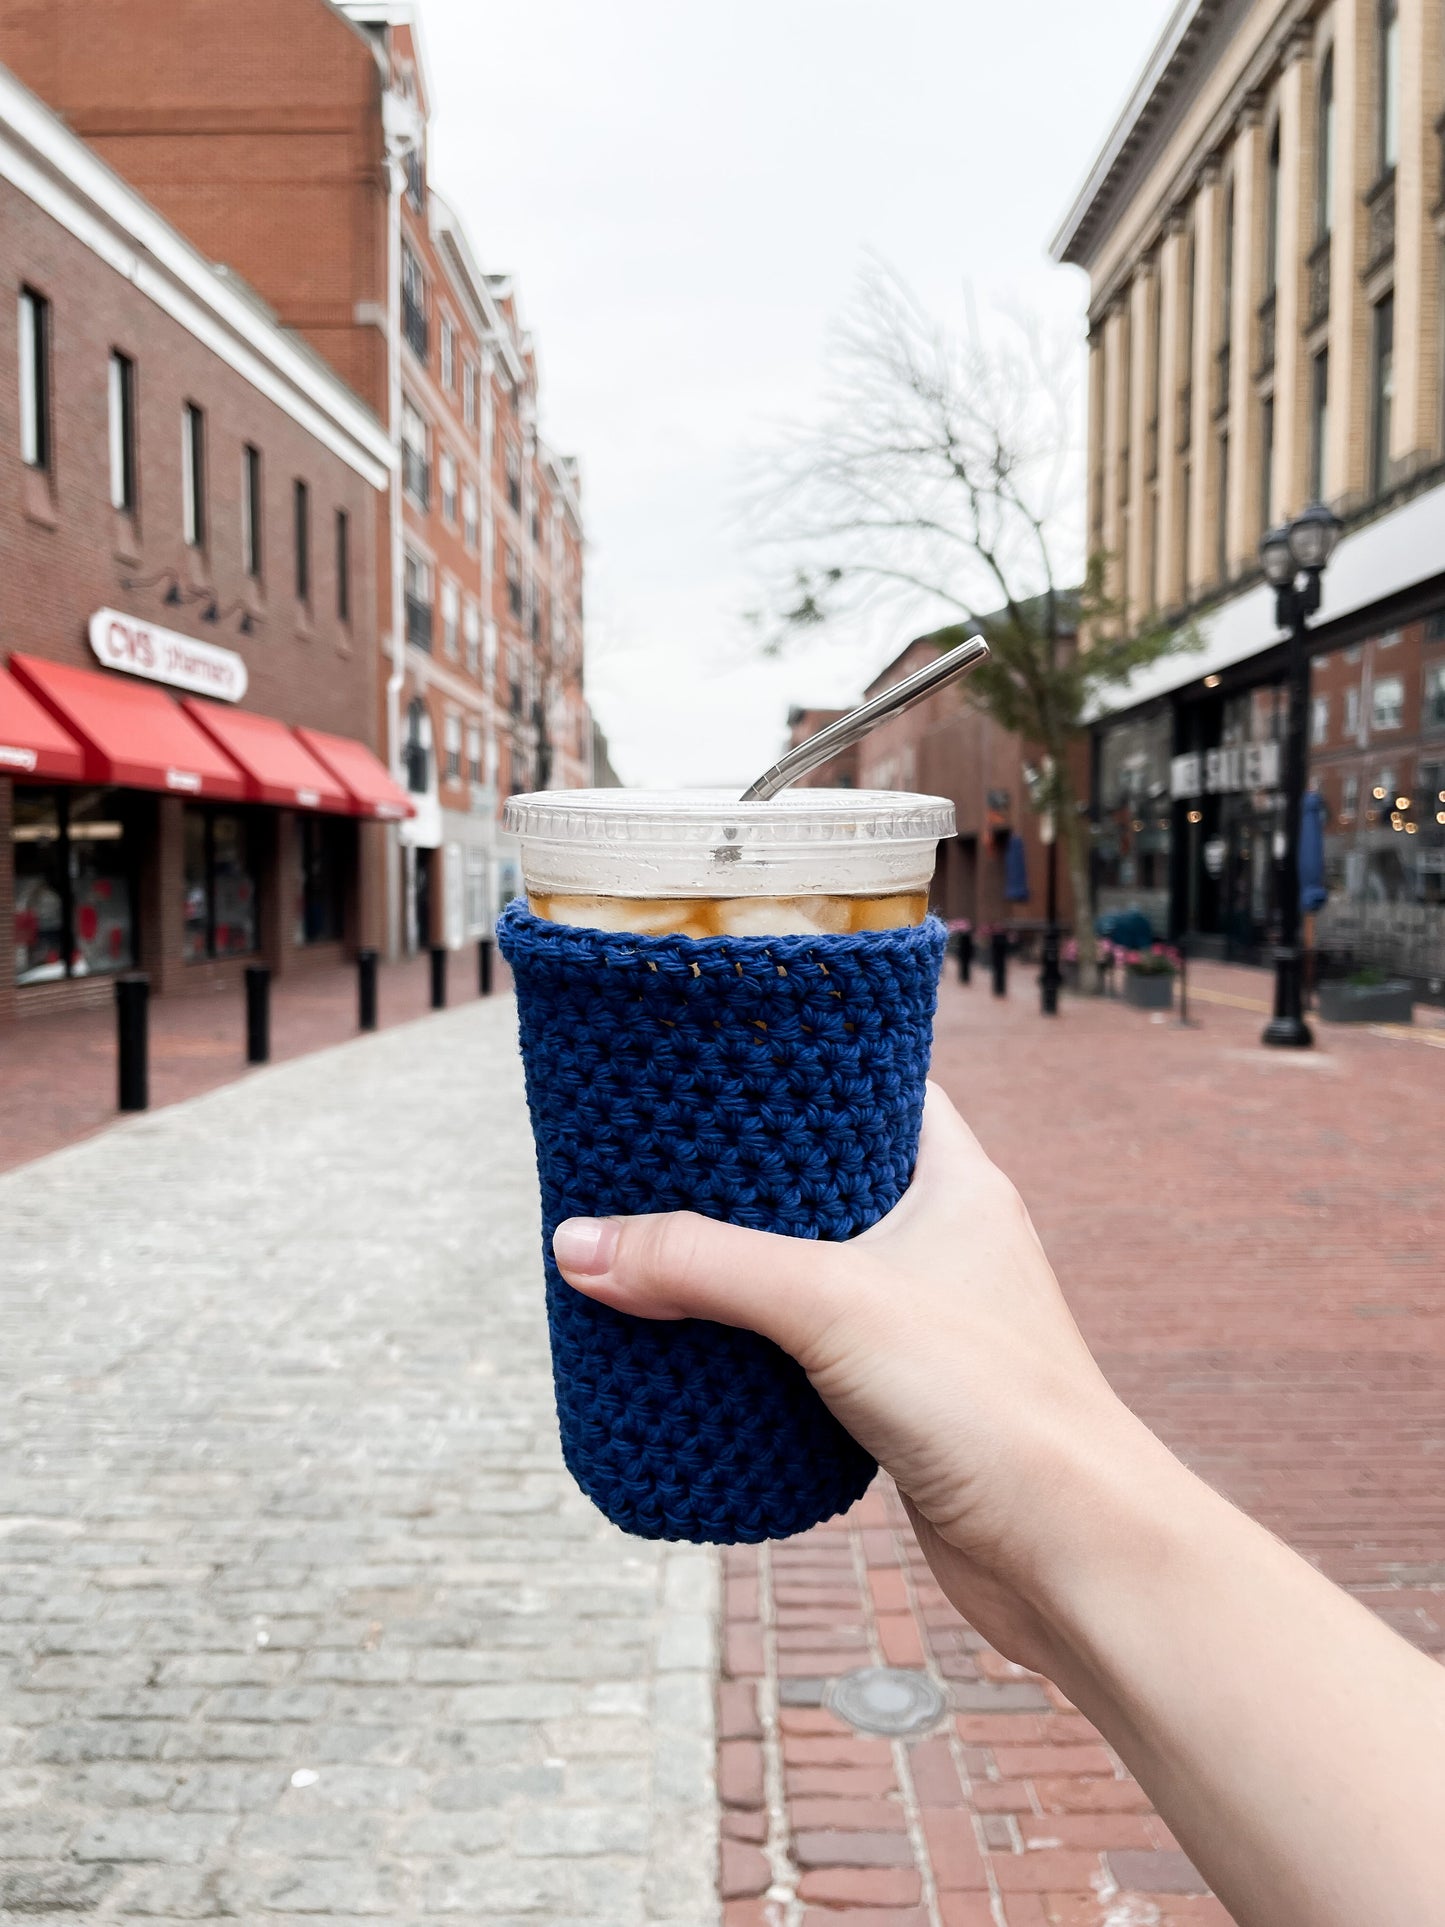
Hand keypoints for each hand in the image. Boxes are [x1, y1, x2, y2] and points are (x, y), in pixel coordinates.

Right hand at [551, 1083, 1166, 1670]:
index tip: (717, 1053)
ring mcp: (925, 1321)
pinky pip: (812, 1348)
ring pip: (814, 1270)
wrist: (1072, 1555)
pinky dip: (757, 1343)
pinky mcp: (902, 1397)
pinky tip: (696, 1344)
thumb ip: (702, 1265)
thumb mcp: (828, 1304)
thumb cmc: (991, 1403)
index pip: (877, 1085)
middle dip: (743, 1174)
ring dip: (743, 1265)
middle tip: (653, 1155)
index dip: (802, 1063)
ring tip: (652, 1241)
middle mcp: (945, 1240)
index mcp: (955, 1181)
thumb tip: (577, 1245)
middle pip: (828, 1178)